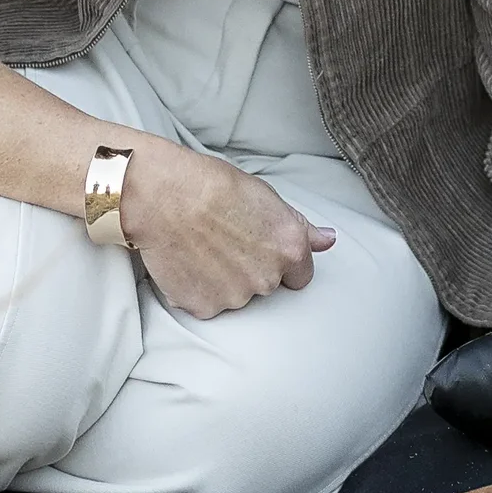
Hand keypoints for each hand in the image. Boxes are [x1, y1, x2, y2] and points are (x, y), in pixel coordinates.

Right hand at [117, 137, 334, 317]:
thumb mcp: (266, 197)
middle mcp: (267, 278)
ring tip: (202, 248)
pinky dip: (196, 289)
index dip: (280, 262)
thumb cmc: (212, 185)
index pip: (300, 276)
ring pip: (234, 296)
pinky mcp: (203, 307)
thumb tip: (329, 240)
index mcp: (290, 249)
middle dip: (250, 270)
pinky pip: (204, 304)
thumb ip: (301, 227)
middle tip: (224, 240)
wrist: (162, 194)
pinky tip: (186, 261)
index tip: (260, 249)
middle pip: (265, 286)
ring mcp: (235, 297)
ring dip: (221, 281)